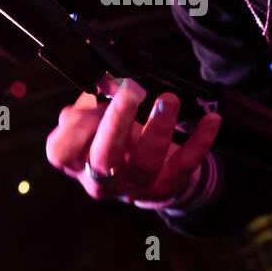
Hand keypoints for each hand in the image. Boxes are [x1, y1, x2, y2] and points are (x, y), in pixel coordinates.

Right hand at [45, 78, 221, 204]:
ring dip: (158, 130)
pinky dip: (199, 143)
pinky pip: (184, 167)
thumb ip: (94, 99)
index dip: (76, 127)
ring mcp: (134, 188)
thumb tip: (109, 82)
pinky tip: (209, 120)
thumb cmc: (113, 138)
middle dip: (117, 123)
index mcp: (76, 160)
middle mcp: (101, 180)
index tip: (96, 99)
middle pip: (104, 159)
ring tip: (168, 100)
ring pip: (145, 166)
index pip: (62, 151)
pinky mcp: (165, 188)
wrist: (145, 172)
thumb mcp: (94, 117)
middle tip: (130, 92)